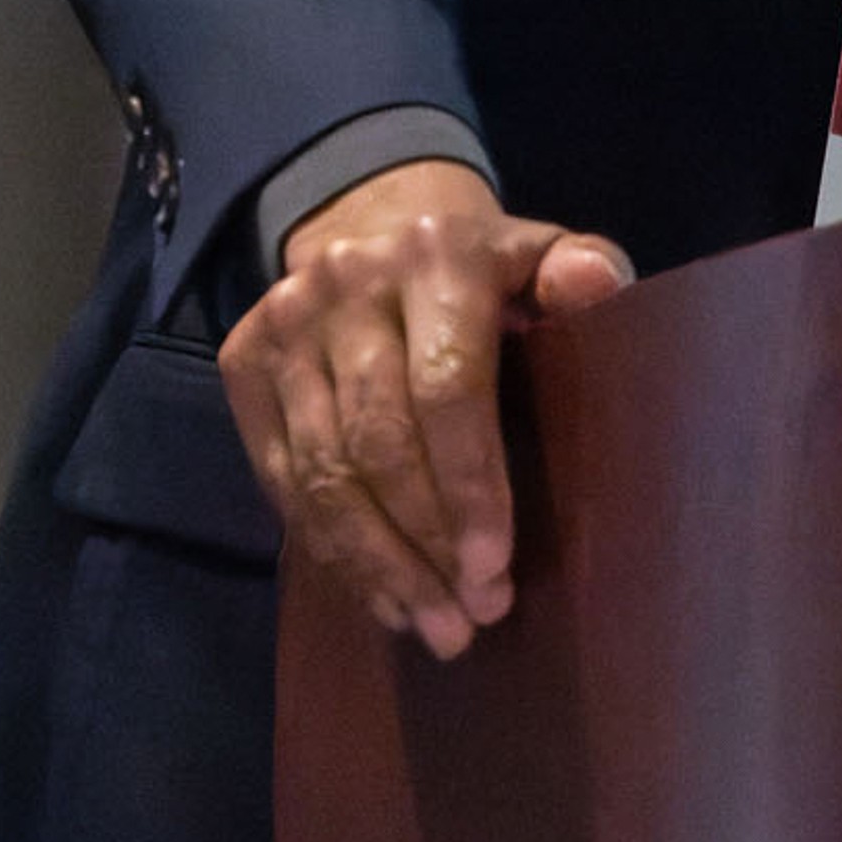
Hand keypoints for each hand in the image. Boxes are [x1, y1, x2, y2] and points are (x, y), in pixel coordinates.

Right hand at [221, 158, 632, 655]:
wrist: (371, 216)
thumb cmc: (482, 266)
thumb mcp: (538, 255)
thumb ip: (580, 272)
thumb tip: (598, 285)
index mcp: (438, 256)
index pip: (447, 388)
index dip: (470, 486)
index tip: (496, 569)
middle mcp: (350, 284)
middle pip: (380, 442)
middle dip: (427, 544)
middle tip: (471, 617)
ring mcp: (287, 323)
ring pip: (324, 472)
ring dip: (379, 564)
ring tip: (432, 625)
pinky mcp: (244, 360)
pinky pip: (282, 478)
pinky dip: (330, 547)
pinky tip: (379, 594)